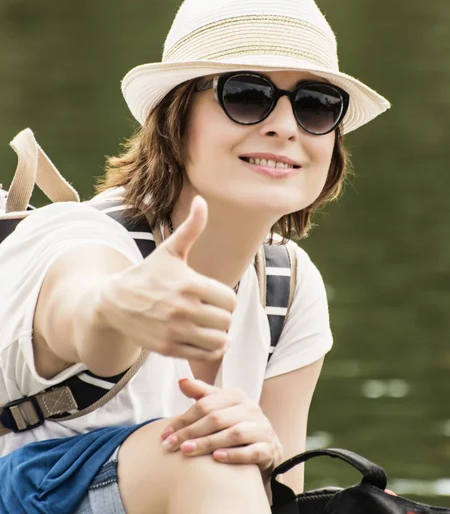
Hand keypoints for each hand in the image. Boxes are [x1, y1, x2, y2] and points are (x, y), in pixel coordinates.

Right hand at [95, 196, 236, 360]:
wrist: (114, 302)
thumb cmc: (147, 274)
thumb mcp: (169, 250)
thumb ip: (191, 227)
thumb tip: (201, 200)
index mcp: (189, 284)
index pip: (229, 300)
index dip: (226, 299)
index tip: (217, 297)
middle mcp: (183, 309)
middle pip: (226, 320)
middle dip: (223, 317)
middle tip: (214, 313)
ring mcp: (175, 331)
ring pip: (218, 340)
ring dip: (220, 335)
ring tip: (213, 328)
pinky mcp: (168, 348)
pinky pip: (204, 354)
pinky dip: (210, 350)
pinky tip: (206, 340)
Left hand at [160, 378, 282, 477]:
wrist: (265, 445)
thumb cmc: (235, 423)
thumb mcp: (219, 406)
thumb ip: (201, 394)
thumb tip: (181, 381)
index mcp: (236, 396)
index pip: (205, 404)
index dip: (183, 419)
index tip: (165, 434)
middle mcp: (250, 409)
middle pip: (217, 418)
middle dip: (191, 432)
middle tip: (171, 446)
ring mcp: (262, 428)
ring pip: (233, 434)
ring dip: (208, 443)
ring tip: (187, 451)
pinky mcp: (269, 448)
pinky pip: (252, 451)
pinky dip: (234, 454)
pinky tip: (216, 459)